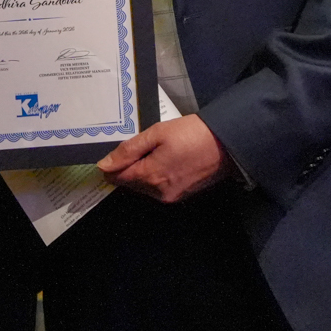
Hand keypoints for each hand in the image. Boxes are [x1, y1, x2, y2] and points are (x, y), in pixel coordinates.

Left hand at [97, 114, 230, 202]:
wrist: (226, 143)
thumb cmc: (190, 133)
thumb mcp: (156, 133)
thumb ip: (128, 150)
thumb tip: (104, 165)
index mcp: (150, 176)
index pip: (117, 178)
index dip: (111, 166)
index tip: (113, 154)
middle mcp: (158, 192)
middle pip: (131, 183)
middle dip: (129, 167)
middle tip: (142, 146)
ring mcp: (172, 197)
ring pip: (145, 187)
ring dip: (143, 172)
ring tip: (156, 151)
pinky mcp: (183, 196)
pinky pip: (160, 188)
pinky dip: (157, 176)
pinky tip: (167, 160)